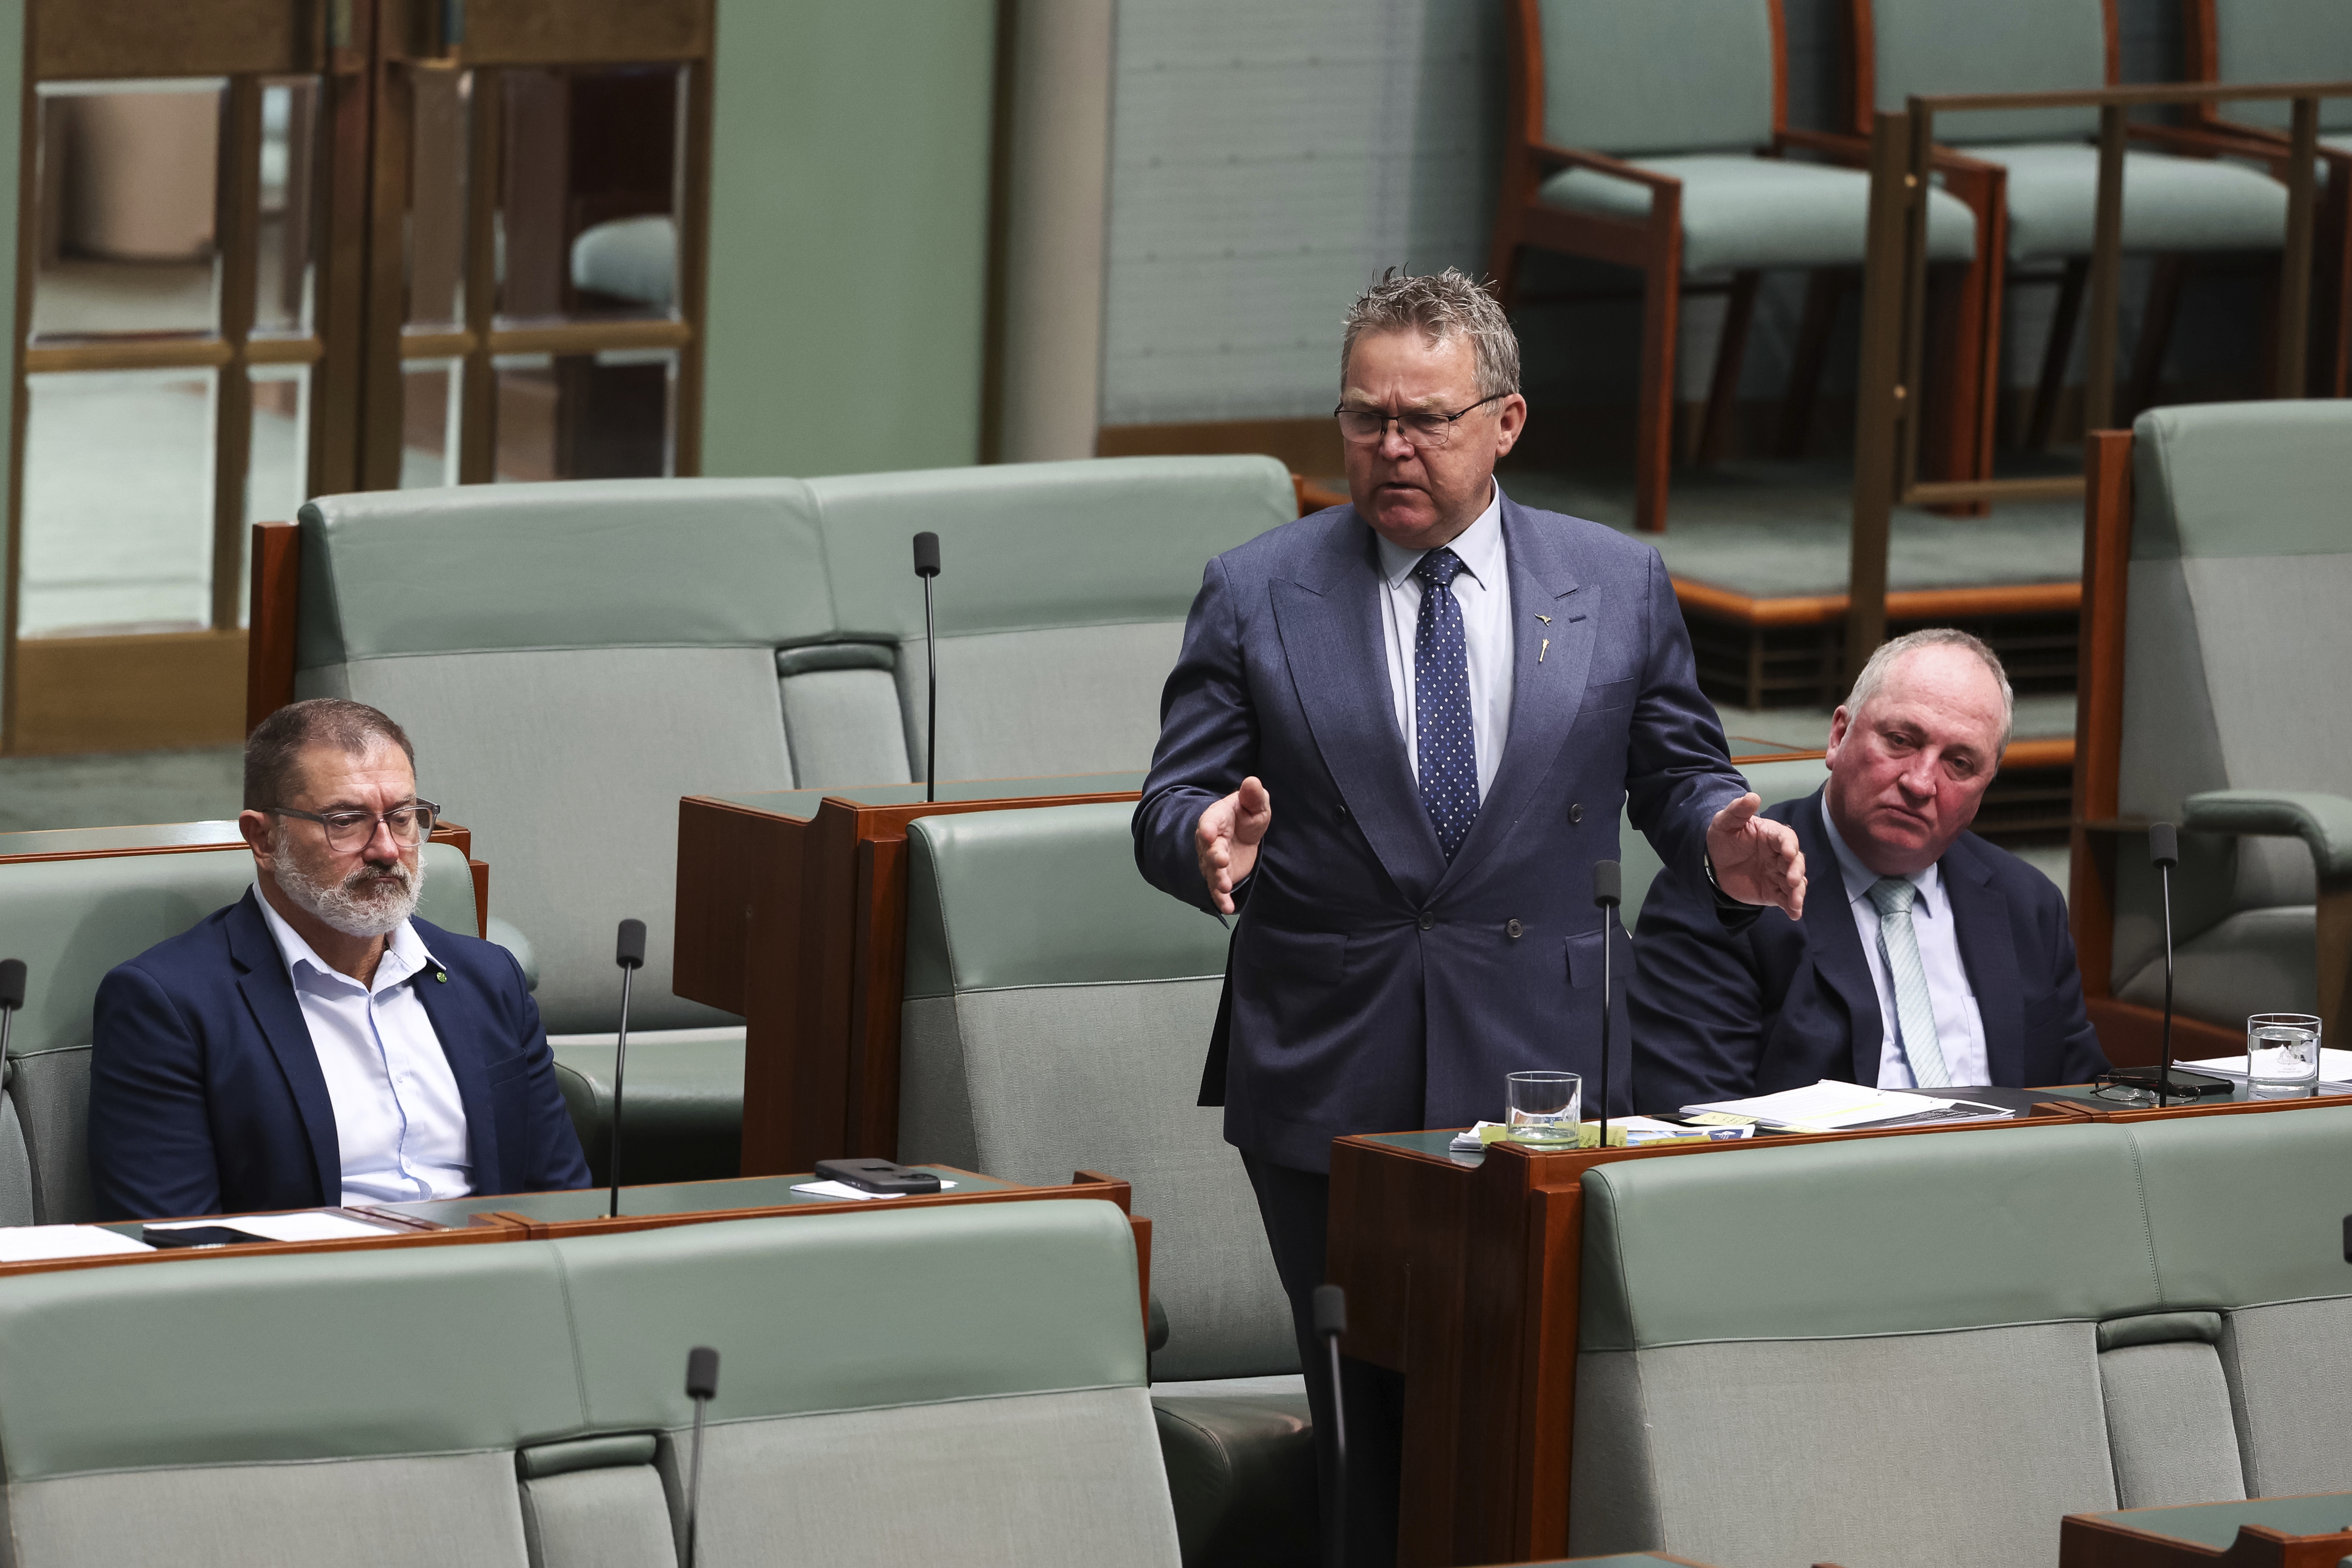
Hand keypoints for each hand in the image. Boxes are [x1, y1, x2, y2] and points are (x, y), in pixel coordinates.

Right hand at [1196, 777, 1271, 914]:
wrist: (1244, 834)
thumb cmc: (1247, 815)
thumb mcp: (1256, 804)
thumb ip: (1253, 795)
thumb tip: (1252, 781)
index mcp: (1216, 819)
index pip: (1208, 822)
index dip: (1207, 828)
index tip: (1208, 833)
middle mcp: (1210, 842)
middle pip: (1208, 850)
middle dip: (1213, 856)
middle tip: (1221, 860)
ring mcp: (1213, 861)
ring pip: (1211, 871)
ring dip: (1216, 879)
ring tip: (1224, 886)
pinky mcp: (1221, 877)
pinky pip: (1217, 890)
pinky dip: (1221, 899)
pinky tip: (1228, 908)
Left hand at [1706, 793, 1805, 918]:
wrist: (1714, 863)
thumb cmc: (1724, 838)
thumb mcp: (1725, 822)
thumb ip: (1738, 811)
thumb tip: (1752, 796)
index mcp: (1772, 836)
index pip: (1786, 838)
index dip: (1789, 845)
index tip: (1787, 852)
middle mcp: (1780, 855)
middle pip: (1795, 862)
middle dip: (1796, 870)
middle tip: (1792, 879)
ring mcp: (1778, 874)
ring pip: (1794, 882)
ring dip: (1798, 891)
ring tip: (1796, 902)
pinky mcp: (1773, 891)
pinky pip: (1785, 899)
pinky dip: (1792, 906)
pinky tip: (1794, 914)